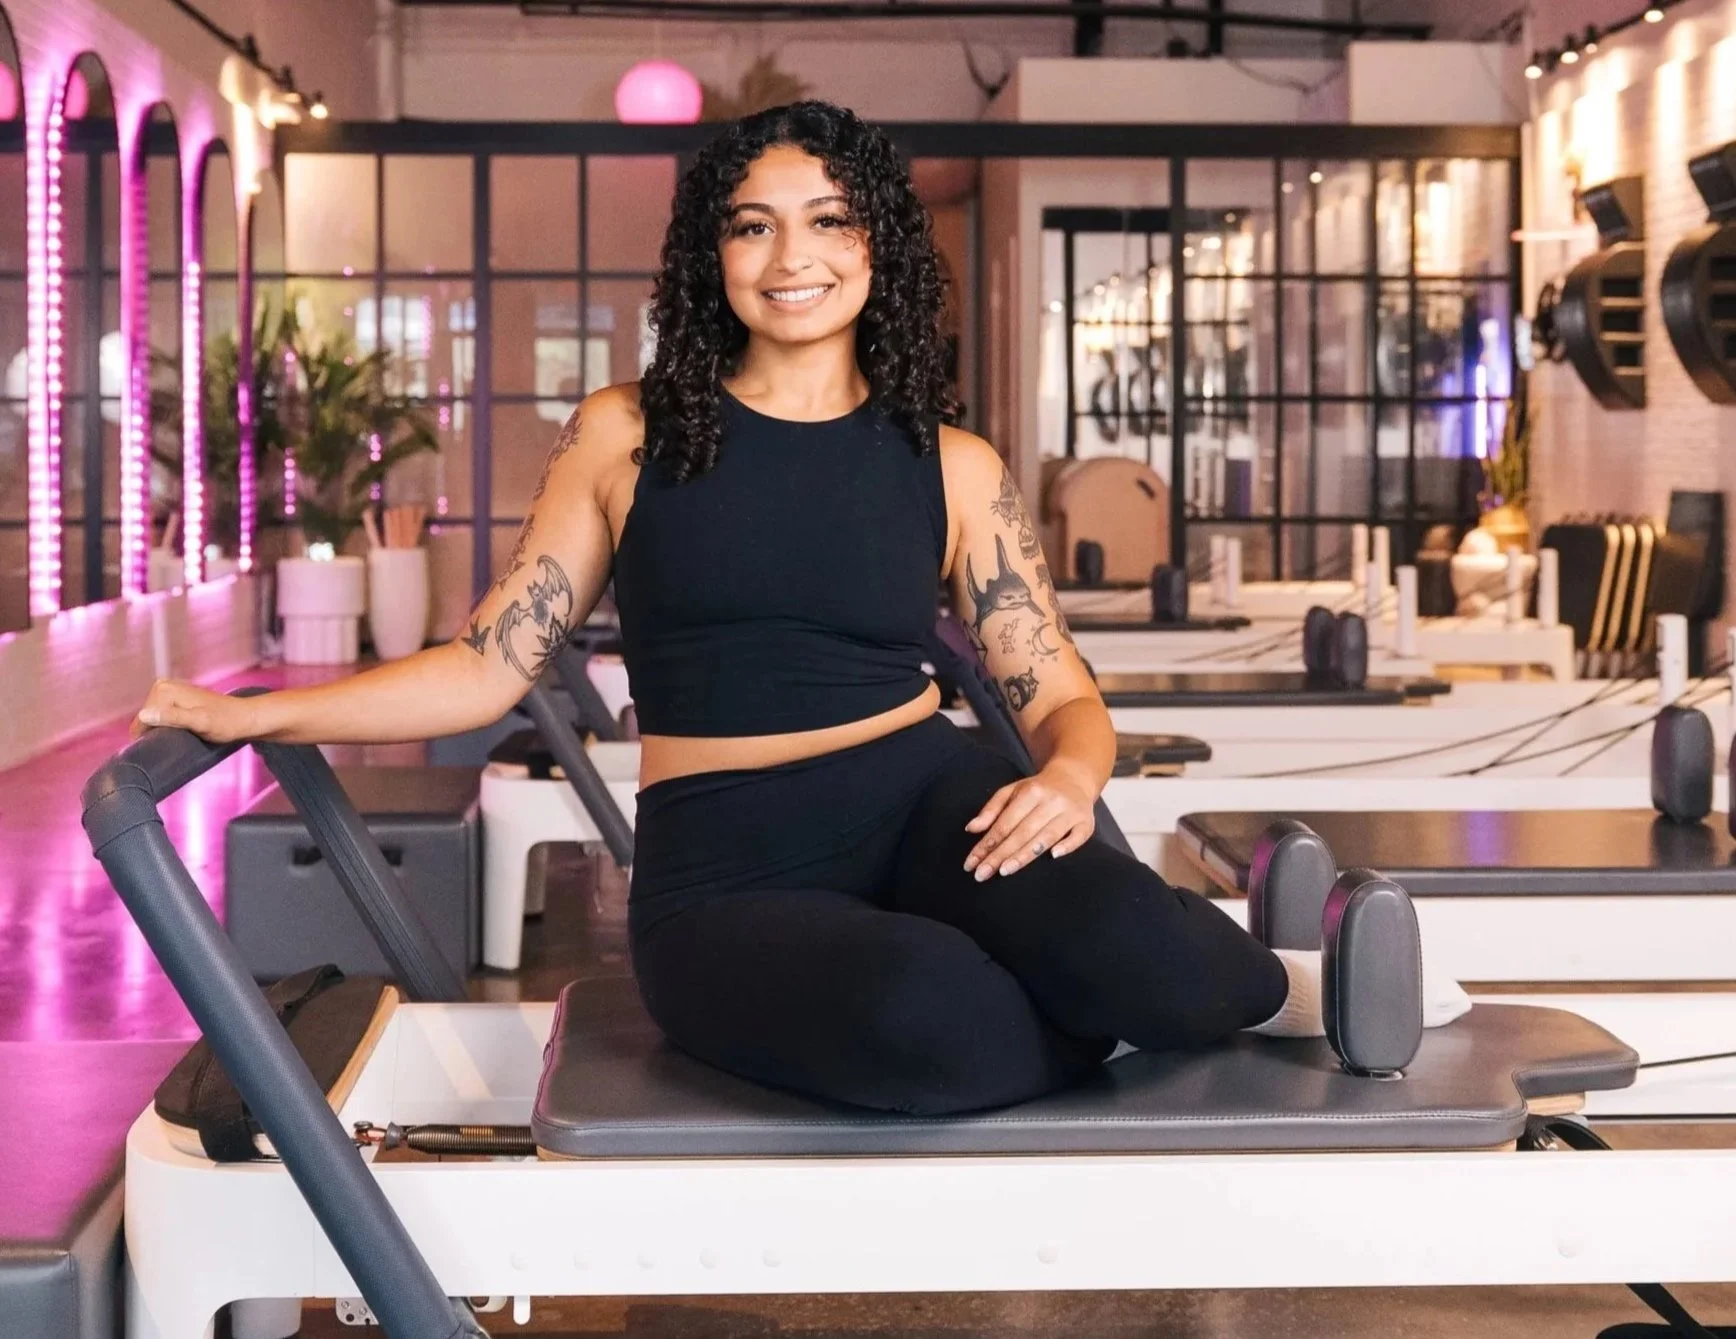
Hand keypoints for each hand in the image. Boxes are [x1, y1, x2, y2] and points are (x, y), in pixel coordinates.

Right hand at [130, 679, 254, 742]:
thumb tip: (144, 715)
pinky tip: (181, 731)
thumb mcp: (199, 722)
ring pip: (153, 718)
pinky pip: (161, 715)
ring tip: (183, 735)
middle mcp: (162, 685)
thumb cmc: (225, 723)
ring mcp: (168, 689)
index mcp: (163, 690)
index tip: (172, 745)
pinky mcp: (174, 697)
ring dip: (164, 729)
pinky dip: (168, 725)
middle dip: (158, 732)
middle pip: (146, 719)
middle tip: (180, 739)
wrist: (245, 717)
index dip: (152, 738)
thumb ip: (172, 717)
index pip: (141, 721)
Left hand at [962, 763, 1097, 881]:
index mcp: (1031, 792)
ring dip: (1025, 855)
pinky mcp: (1086, 822)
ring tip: (1004, 871)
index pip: (1005, 823)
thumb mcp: (1012, 791)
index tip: (971, 863)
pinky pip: (1078, 836)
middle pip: (1022, 832)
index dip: (986, 844)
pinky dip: (1067, 845)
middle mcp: (1051, 802)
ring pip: (1046, 837)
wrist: (1075, 778)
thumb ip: (991, 810)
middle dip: (1000, 855)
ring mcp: (1070, 812)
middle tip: (981, 874)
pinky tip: (1053, 857)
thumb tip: (971, 829)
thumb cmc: (1038, 790)